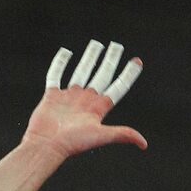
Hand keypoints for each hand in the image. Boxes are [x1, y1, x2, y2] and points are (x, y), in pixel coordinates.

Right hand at [23, 40, 146, 158]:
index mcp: (98, 108)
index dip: (129, 74)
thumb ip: (122, 134)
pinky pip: (56, 75)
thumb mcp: (101, 136)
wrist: (46, 146)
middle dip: (110, 60)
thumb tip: (144, 144)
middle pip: (102, 75)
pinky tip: (65, 52)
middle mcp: (85, 100)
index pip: (118, 87)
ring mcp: (69, 97)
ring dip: (89, 58)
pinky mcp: (52, 97)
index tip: (137, 61)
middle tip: (117, 46)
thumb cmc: (73, 143)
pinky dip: (59, 63)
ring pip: (82, 72)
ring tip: (96, 44)